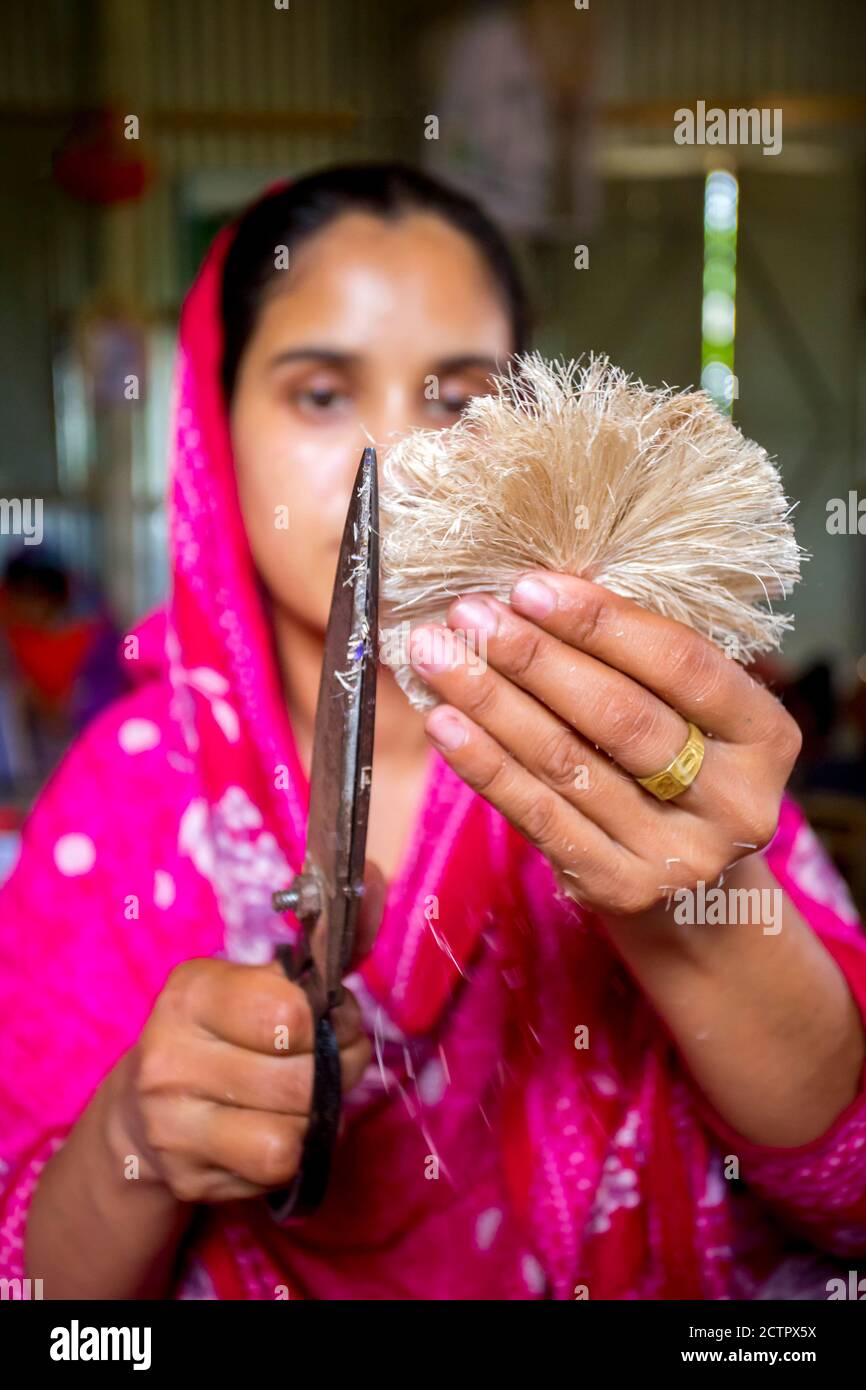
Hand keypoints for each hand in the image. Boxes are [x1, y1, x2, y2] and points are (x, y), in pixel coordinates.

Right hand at [109, 863, 385, 1204]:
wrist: (146, 1112)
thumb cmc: (225, 1032)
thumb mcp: (262, 980)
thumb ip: (326, 944)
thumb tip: (377, 879)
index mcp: (191, 992)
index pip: (289, 1011)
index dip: (331, 1019)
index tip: (332, 1015)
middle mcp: (169, 1056)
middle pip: (301, 1080)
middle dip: (339, 1072)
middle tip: (333, 1063)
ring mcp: (170, 1124)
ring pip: (291, 1135)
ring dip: (314, 1120)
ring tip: (301, 1100)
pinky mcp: (184, 1177)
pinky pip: (275, 1172)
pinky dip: (291, 1156)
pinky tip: (273, 1131)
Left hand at [407, 572, 801, 919]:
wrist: (693, 897)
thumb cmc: (678, 772)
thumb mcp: (690, 718)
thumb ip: (636, 665)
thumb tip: (533, 594)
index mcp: (766, 737)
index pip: (682, 664)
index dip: (603, 623)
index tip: (528, 587)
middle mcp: (735, 801)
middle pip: (620, 715)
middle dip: (534, 657)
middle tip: (469, 613)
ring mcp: (679, 855)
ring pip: (567, 762)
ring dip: (491, 701)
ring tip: (437, 654)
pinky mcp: (619, 888)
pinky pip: (538, 815)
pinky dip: (485, 764)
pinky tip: (444, 723)